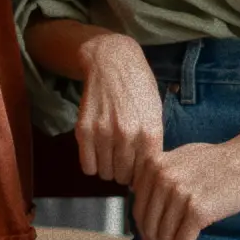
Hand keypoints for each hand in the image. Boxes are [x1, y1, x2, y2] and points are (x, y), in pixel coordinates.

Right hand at [69, 31, 165, 185]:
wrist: (112, 62)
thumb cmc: (138, 87)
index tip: (137, 172)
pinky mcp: (84, 129)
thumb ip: (152, 143)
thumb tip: (146, 172)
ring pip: (105, 173)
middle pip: (125, 176)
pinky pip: (87, 165)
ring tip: (110, 158)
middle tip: (122, 164)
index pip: (146, 173)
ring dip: (107, 170)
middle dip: (124, 174)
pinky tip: (96, 154)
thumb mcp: (155, 113)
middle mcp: (128, 135)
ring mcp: (104, 133)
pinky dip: (91, 165)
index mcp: (150, 133)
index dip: (141, 175)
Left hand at [131, 131, 239, 239]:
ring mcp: (177, 193)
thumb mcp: (181, 160)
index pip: (138, 210)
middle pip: (148, 227)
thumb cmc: (222, 161)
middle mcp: (159, 177)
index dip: (147, 234)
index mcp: (152, 165)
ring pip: (164, 239)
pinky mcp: (197, 210)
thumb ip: (160, 179)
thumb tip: (148, 210)